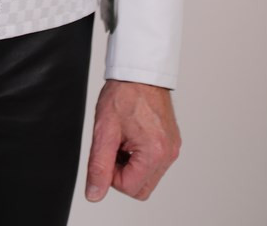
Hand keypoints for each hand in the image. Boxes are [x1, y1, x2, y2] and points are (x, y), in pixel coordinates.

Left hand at [85, 79, 180, 201]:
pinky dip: (140, 157)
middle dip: (122, 173)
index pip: (129, 188)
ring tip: (123, 138)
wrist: (139, 72)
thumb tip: (94, 194)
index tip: (107, 151)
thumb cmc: (123, 94)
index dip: (111, 174)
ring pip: (147, 177)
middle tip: (114, 146)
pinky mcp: (171, 142)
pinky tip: (132, 136)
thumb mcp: (104, 130)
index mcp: (154, 153)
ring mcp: (172, 148)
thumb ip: (99, 166)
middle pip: (141, 188)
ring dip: (131, 165)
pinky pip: (154, 163)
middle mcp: (168, 154)